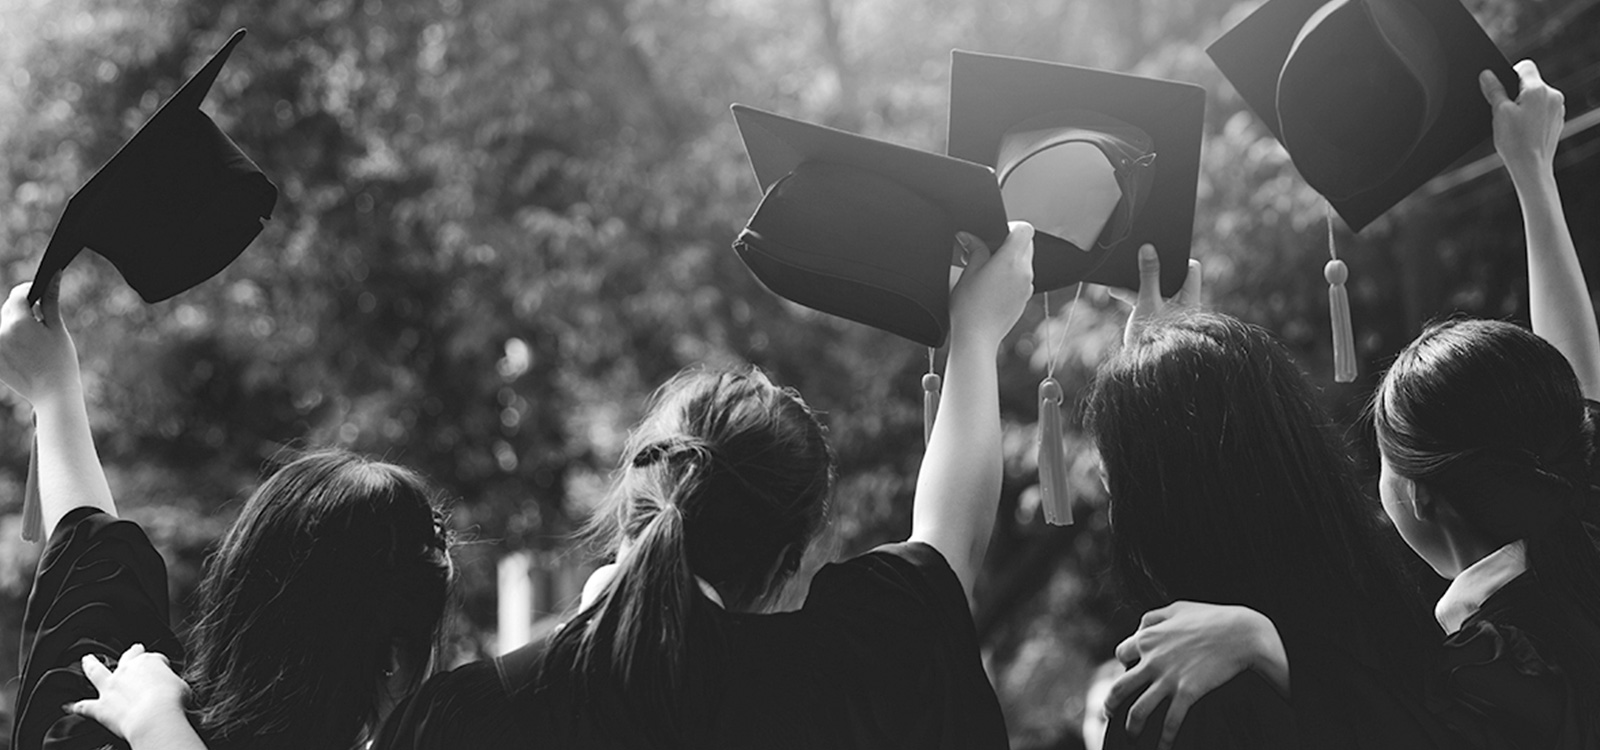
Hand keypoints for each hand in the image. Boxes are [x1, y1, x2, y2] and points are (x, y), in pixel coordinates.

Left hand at [0, 279, 80, 406]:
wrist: (52, 394)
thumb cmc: (60, 361)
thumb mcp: (57, 328)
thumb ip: (49, 300)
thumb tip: (54, 274)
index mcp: (18, 321)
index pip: (18, 294)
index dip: (31, 291)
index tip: (41, 295)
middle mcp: (0, 331)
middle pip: (8, 308)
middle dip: (23, 310)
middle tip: (41, 325)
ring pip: (2, 324)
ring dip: (15, 325)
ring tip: (33, 342)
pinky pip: (0, 339)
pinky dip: (8, 340)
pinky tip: (24, 352)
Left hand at [67, 644, 193, 746]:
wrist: (154, 717)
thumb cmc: (171, 702)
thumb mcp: (182, 687)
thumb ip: (172, 683)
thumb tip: (171, 689)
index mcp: (149, 662)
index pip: (157, 659)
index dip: (162, 667)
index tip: (167, 675)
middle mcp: (127, 670)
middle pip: (127, 657)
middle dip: (131, 652)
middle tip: (133, 648)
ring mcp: (112, 687)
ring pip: (97, 672)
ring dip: (91, 665)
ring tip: (87, 660)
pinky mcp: (101, 707)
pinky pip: (85, 706)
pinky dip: (76, 707)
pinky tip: (69, 706)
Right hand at [950, 222, 1034, 346]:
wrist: (977, 338)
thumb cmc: (969, 308)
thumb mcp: (968, 272)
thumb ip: (975, 250)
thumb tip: (969, 237)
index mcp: (1011, 261)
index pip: (1025, 230)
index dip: (1011, 227)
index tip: (996, 234)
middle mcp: (1025, 272)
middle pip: (1027, 244)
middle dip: (1009, 243)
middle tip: (987, 252)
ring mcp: (1028, 286)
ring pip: (1025, 261)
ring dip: (1010, 260)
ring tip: (987, 271)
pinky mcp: (1025, 298)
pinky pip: (1023, 277)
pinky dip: (1012, 275)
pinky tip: (992, 287)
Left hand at [1104, 601, 1285, 749]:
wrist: (1242, 633)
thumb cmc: (1212, 617)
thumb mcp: (1177, 608)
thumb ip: (1154, 617)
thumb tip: (1140, 627)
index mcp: (1147, 638)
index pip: (1122, 654)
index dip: (1124, 663)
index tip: (1130, 671)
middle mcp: (1151, 660)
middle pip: (1120, 687)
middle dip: (1111, 703)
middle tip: (1109, 713)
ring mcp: (1168, 679)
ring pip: (1138, 710)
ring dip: (1131, 726)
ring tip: (1131, 735)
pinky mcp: (1187, 693)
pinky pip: (1170, 722)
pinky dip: (1164, 739)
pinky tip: (1162, 747)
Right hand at [1107, 245, 1201, 345]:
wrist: (1144, 369)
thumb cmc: (1152, 339)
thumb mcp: (1147, 302)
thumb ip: (1148, 275)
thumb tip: (1149, 249)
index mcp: (1189, 298)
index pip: (1191, 268)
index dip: (1176, 258)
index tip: (1159, 252)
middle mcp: (1183, 304)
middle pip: (1171, 276)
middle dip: (1152, 268)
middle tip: (1137, 257)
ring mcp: (1170, 312)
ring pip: (1156, 288)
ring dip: (1138, 283)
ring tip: (1120, 277)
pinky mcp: (1156, 319)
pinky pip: (1146, 300)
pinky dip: (1133, 295)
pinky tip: (1115, 291)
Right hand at [1480, 60, 1563, 182]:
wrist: (1531, 167)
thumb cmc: (1515, 142)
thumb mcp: (1499, 113)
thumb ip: (1494, 90)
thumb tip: (1487, 75)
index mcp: (1538, 90)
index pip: (1525, 66)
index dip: (1510, 74)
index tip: (1503, 89)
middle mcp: (1553, 95)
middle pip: (1531, 82)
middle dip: (1517, 93)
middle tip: (1507, 112)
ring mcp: (1558, 108)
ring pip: (1538, 96)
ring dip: (1526, 104)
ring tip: (1516, 123)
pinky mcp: (1558, 119)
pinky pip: (1544, 109)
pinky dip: (1534, 115)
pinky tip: (1525, 130)